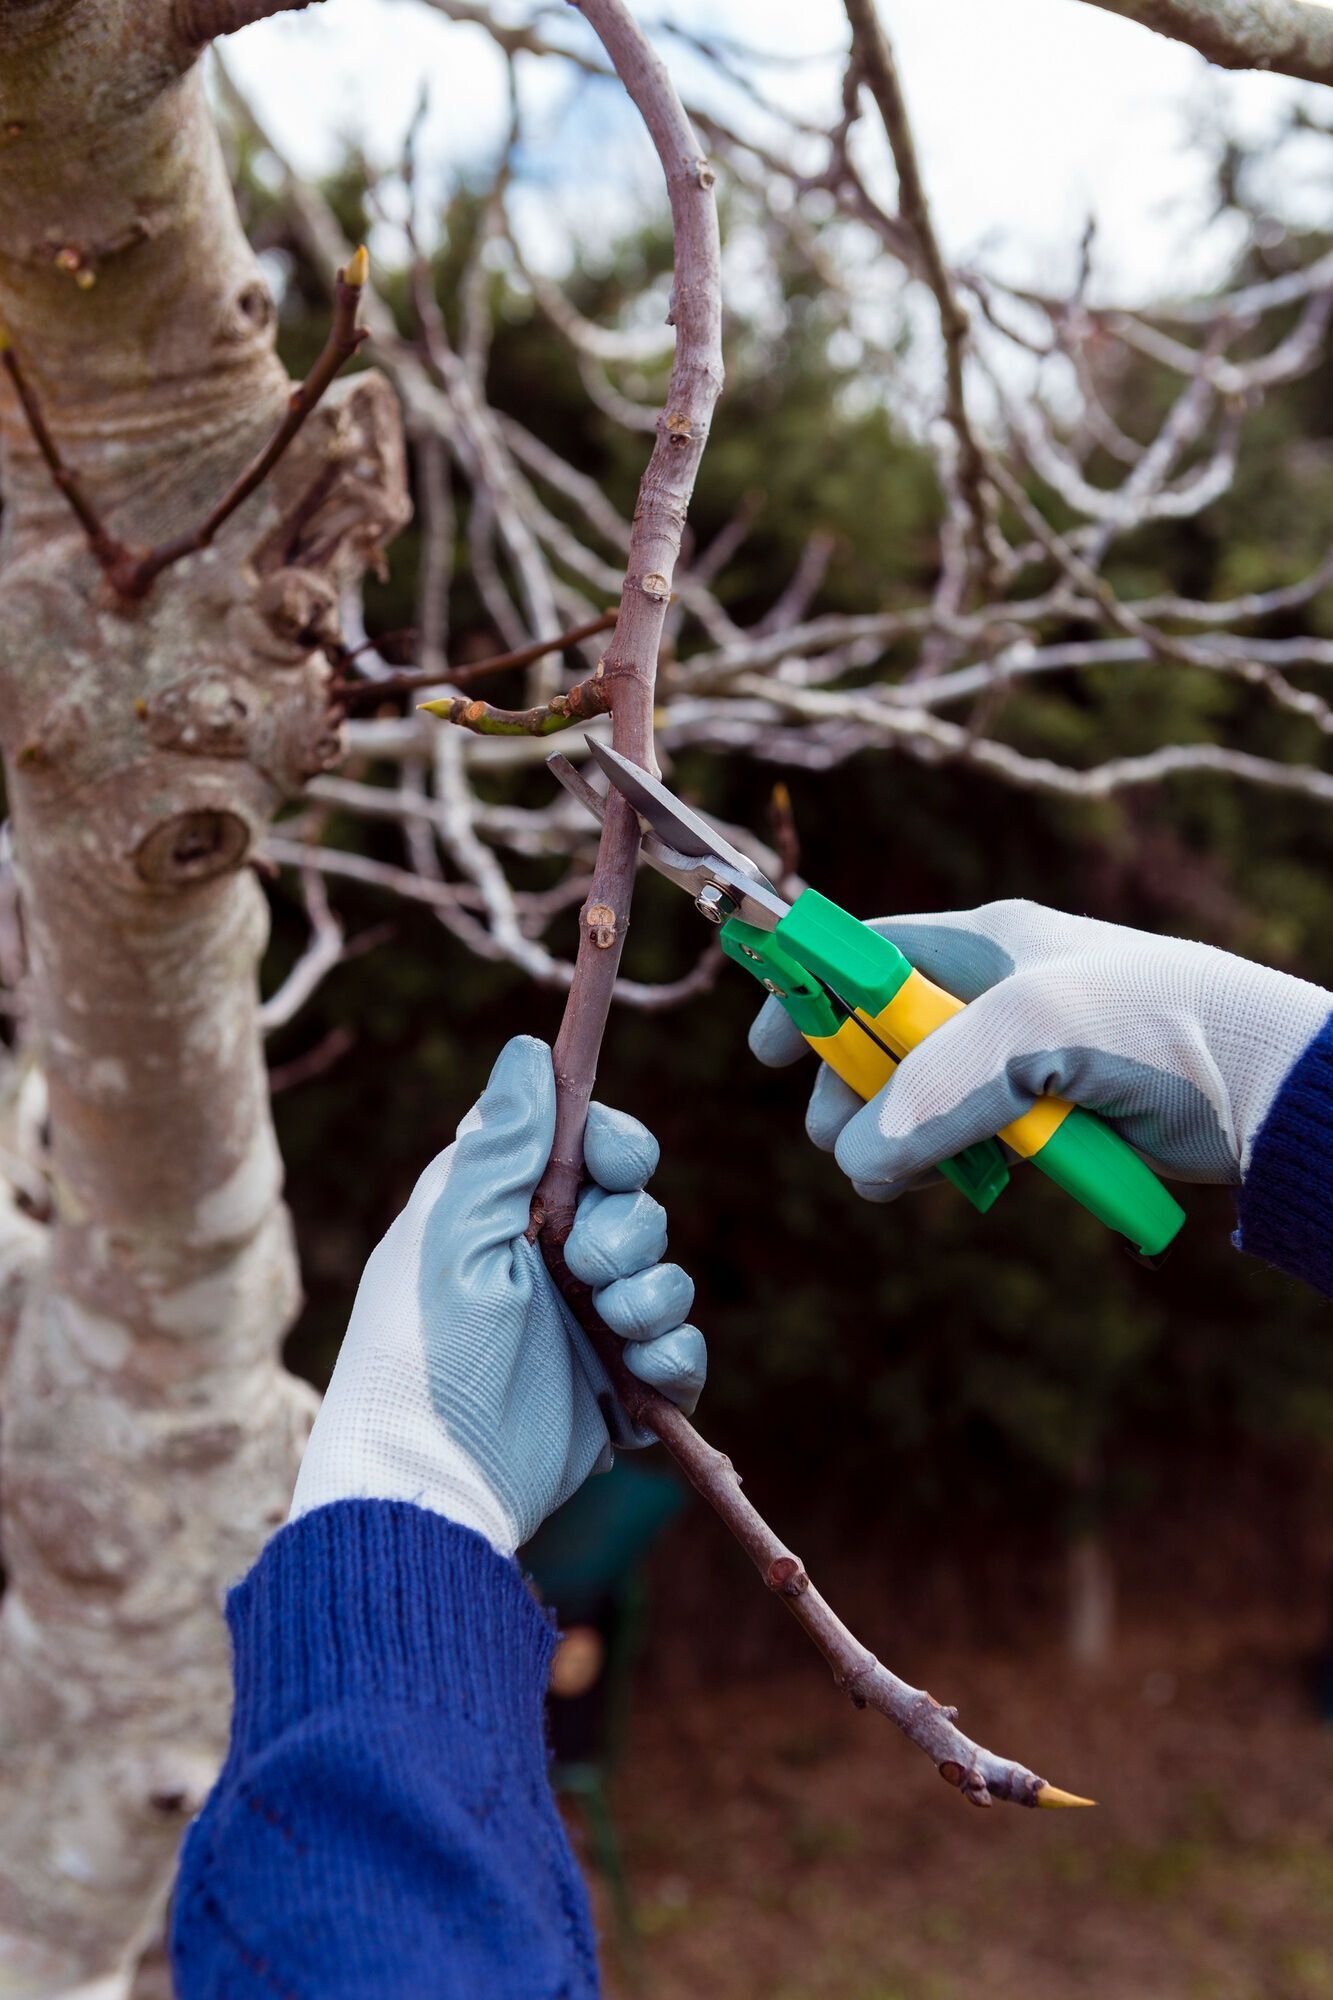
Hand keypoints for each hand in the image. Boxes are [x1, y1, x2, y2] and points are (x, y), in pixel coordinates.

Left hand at [290, 1036, 703, 1556]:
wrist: (429, 1487)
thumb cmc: (421, 1353)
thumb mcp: (453, 1235)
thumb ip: (499, 1145)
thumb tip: (527, 1050)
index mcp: (502, 1213)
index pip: (589, 1147)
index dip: (615, 1146)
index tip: (609, 1163)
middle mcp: (547, 1263)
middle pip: (637, 1208)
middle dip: (630, 1232)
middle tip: (589, 1267)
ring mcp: (585, 1331)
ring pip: (667, 1278)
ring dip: (652, 1296)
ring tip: (612, 1329)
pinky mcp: (617, 1395)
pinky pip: (680, 1354)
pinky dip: (675, 1357)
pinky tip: (643, 1372)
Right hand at [750, 899, 1330, 1198]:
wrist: (1265, 1089)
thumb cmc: (1152, 1025)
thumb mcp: (1030, 1033)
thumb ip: (932, 1087)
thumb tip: (856, 1155)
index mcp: (982, 941)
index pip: (862, 953)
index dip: (806, 993)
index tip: (766, 1052)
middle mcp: (994, 991)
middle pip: (877, 1036)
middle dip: (844, 1089)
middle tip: (835, 1140)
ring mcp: (1022, 1054)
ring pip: (920, 1099)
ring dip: (895, 1140)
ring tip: (893, 1182)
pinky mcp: (1052, 1111)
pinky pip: (972, 1139)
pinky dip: (954, 1164)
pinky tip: (963, 1183)